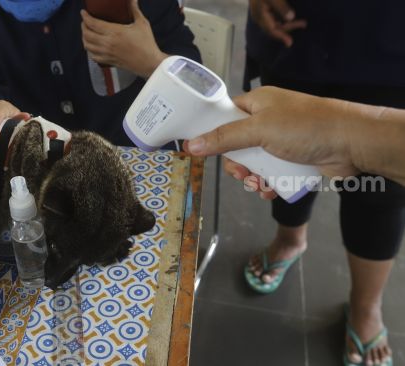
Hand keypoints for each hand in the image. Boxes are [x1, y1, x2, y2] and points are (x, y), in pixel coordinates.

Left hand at [80, 0, 166, 77]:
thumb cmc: (146, 44)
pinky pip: (93, 56)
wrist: (149, 63)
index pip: (93, 23)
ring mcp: (107, 53)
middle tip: (85, 22)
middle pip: (87, 34)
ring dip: (84, 38)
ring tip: (86, 33)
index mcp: (114, 32)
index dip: (85, 17)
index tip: (83, 13)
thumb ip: (135, 10)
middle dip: (83, 26)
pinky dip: (89, 51)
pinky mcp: (109, 61)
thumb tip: (133, 0)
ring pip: (88, 46)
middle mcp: (108, 43)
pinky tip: (92, 47)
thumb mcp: (142, 24)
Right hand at [183, 86, 361, 195]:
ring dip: (252, 177)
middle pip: (237, 145)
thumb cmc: (306, 127)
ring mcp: (281, 140)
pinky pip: (271, 172)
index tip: (208, 152)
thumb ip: (224, 138)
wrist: (352, 143)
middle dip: (237, 164)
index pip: (226, 115)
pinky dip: (267, 183)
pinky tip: (270, 190)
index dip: (215, 134)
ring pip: (253, 162)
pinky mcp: (293, 158)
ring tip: (259, 185)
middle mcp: (268, 119)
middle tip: (242, 174)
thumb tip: (189, 145)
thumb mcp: (259, 130)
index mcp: (258, 103)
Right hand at [249, 0, 306, 46]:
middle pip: (274, 29)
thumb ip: (281, 7)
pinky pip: (275, 19)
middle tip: (304, 24)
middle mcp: (260, 18)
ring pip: (275, 24)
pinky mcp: (265, 9)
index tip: (290, 43)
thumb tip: (290, 18)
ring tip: (302, 22)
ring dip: (288, 24)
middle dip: (289, 28)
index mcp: (261, 16)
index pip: (272, 30)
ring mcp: (262, 14)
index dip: (281, 37)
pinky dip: (284, 20)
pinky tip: (291, 18)